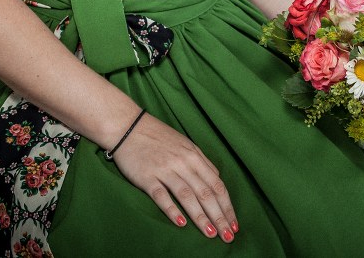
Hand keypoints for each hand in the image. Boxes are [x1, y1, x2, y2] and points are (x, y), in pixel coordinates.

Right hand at [113, 111, 236, 242]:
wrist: (129, 127)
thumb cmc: (159, 137)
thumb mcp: (186, 144)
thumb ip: (201, 162)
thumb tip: (217, 181)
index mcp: (194, 156)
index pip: (216, 185)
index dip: (227, 206)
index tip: (234, 225)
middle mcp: (183, 163)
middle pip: (205, 193)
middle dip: (219, 216)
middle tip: (228, 237)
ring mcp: (165, 170)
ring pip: (187, 196)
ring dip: (200, 216)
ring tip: (210, 233)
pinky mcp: (147, 177)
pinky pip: (161, 195)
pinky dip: (172, 209)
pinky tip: (181, 223)